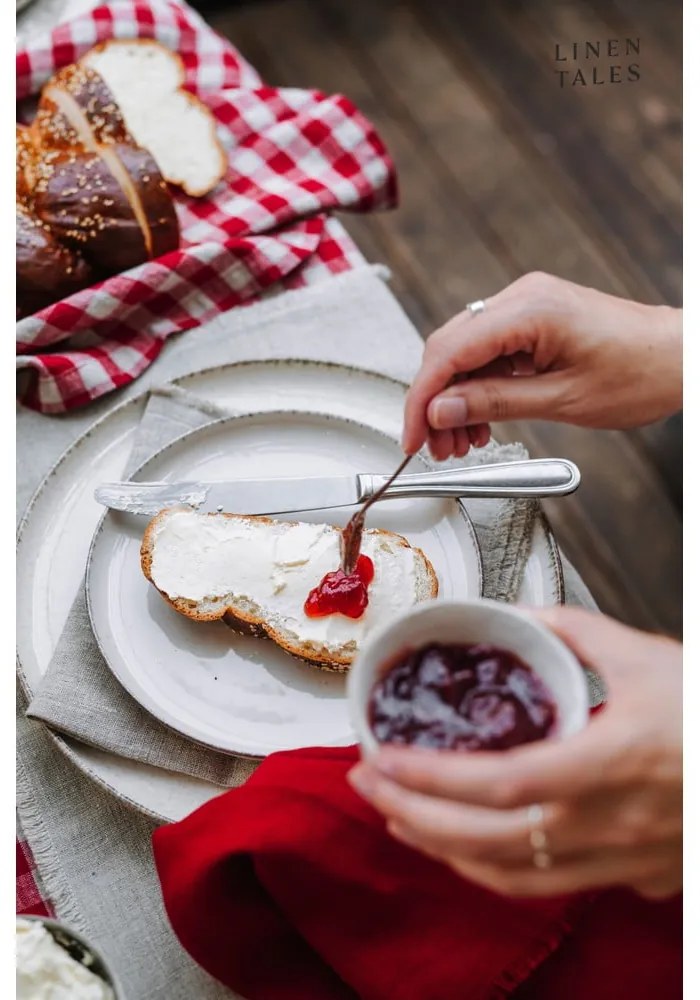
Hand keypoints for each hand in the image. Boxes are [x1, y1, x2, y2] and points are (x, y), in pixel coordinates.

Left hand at [348, 608, 681, 899]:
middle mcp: (607, 823)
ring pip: (510, 874)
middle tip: (367, 781)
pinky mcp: (627, 873)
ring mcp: (617, 858)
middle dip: (413, 813)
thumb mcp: (646, 656)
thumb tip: (521, 615)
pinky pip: (544, 886)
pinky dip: (490, 870)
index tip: (384, 756)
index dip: (433, 777)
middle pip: (488, 839)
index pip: (500, 784)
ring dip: (443, 848)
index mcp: (609, 763)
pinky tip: (464, 849)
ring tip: (398, 816)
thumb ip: (576, 628)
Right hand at [403, 272, 681, 459]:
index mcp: (529, 311)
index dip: (422, 399)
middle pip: (450, 350)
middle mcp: (522, 298)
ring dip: (456, 399)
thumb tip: (441, 412)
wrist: (680, 359)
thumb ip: (493, 403)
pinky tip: (480, 420)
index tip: (413, 437)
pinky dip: (478, 388)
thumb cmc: (640, 373)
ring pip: (465, 354)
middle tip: (437, 447)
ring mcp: (526, 306)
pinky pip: (489, 353)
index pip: (449, 353)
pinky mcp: (533, 320)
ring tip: (461, 442)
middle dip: (436, 403)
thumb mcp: (561, 400)